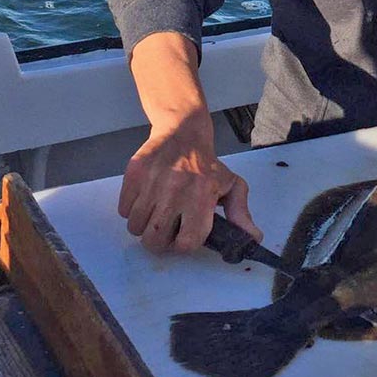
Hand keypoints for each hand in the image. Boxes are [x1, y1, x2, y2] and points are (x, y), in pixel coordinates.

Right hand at [117, 112, 260, 253]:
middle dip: (160, 240)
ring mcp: (151, 183)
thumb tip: (253, 239)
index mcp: (202, 197)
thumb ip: (240, 214)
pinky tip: (146, 197)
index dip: (184, 244)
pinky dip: (131, 209)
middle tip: (166, 226)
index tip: (184, 235)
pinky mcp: (133, 175)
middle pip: (154, 241)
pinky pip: (123, 210)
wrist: (183, 132)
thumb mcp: (231, 186)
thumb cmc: (207, 165)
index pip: (186, 243)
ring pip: (135, 228)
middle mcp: (175, 191)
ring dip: (144, 225)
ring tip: (157, 210)